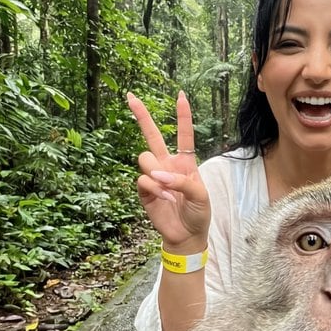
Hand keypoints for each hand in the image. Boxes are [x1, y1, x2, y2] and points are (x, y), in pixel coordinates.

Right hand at [127, 90, 210, 250]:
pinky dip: (155, 189)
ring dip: (156, 173)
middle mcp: (167, 165)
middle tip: (129, 96)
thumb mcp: (201, 195)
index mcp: (185, 162)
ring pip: (145, 159)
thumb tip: (158, 175)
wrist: (187, 235)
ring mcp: (154, 177)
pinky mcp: (144, 191)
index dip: (183, 116)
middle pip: (152, 135)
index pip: (184, 135)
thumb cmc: (198, 212)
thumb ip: (183, 181)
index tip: (181, 96)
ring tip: (169, 191)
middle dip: (141, 115)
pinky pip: (143, 180)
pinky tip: (165, 199)